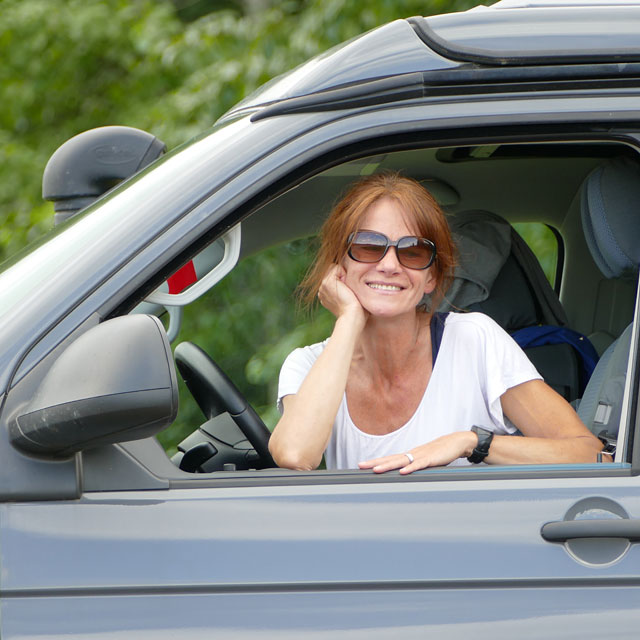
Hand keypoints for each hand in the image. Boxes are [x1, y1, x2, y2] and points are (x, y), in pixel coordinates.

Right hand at [318, 264, 366, 325]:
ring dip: (345, 275)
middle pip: (334, 271)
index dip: (344, 279)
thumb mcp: (350, 299)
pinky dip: (345, 274)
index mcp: (326, 295)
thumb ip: (348, 289)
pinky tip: (347, 286)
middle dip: (344, 276)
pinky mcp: (327, 282)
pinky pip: (337, 267)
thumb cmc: (357, 311)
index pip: (335, 277)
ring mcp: (323, 286)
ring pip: (336, 269)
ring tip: (348, 290)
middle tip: (349, 292)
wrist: (353, 315)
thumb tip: (353, 282)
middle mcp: (322, 290)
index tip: (349, 294)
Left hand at [358, 431, 476, 473]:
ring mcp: (420, 455)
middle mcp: (411, 454)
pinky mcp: (430, 459)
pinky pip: (418, 464)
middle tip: (360, 465)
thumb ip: (415, 466)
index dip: (376, 461)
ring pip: (401, 461)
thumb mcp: (424, 461)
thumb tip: (405, 474)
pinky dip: (410, 468)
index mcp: (409, 455)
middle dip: (375, 462)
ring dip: (388, 466)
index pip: (389, 458)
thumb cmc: (439, 453)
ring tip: (375, 470)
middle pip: (390, 459)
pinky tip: (403, 472)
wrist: (455, 443)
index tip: (362, 464)